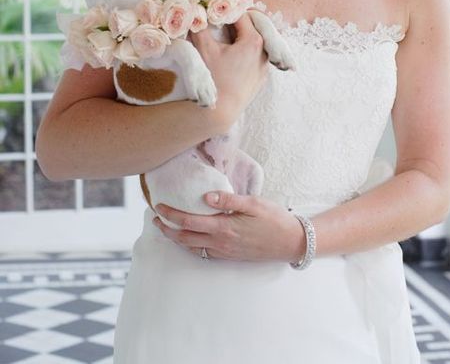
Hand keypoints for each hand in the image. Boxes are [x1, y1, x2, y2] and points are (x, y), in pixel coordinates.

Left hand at [152, 192, 305, 262]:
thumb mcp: (254, 203)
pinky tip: (190, 239)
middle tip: (154, 219)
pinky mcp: (230, 256)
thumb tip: (207, 196)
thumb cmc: (274, 219)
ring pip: (192, 247)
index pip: (189, 222)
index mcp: (224, 227)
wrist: (290, 242)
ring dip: (176, 239)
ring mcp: (224, 251)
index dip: (171, 215)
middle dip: (166, 229)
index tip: (158, 206)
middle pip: (185, 238)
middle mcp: (220, 242)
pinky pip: (204, 253)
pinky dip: (191, 246)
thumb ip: (229, 200)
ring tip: (166, 229)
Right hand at [189, 14, 268, 128]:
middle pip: (251, 27)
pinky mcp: (261, 77)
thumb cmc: (213, 79)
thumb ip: (200, 26)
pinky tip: (232, 54)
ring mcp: (265, 66)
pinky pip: (256, 57)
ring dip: (240, 36)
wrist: (220, 111)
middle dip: (234, 22)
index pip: (241, 14)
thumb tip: (196, 11)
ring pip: (255, 42)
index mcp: (254, 40)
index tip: (215, 8)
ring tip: (225, 36)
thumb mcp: (204, 48)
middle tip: (219, 19)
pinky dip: (245, 51)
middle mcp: (264, 51)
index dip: (226, 9)